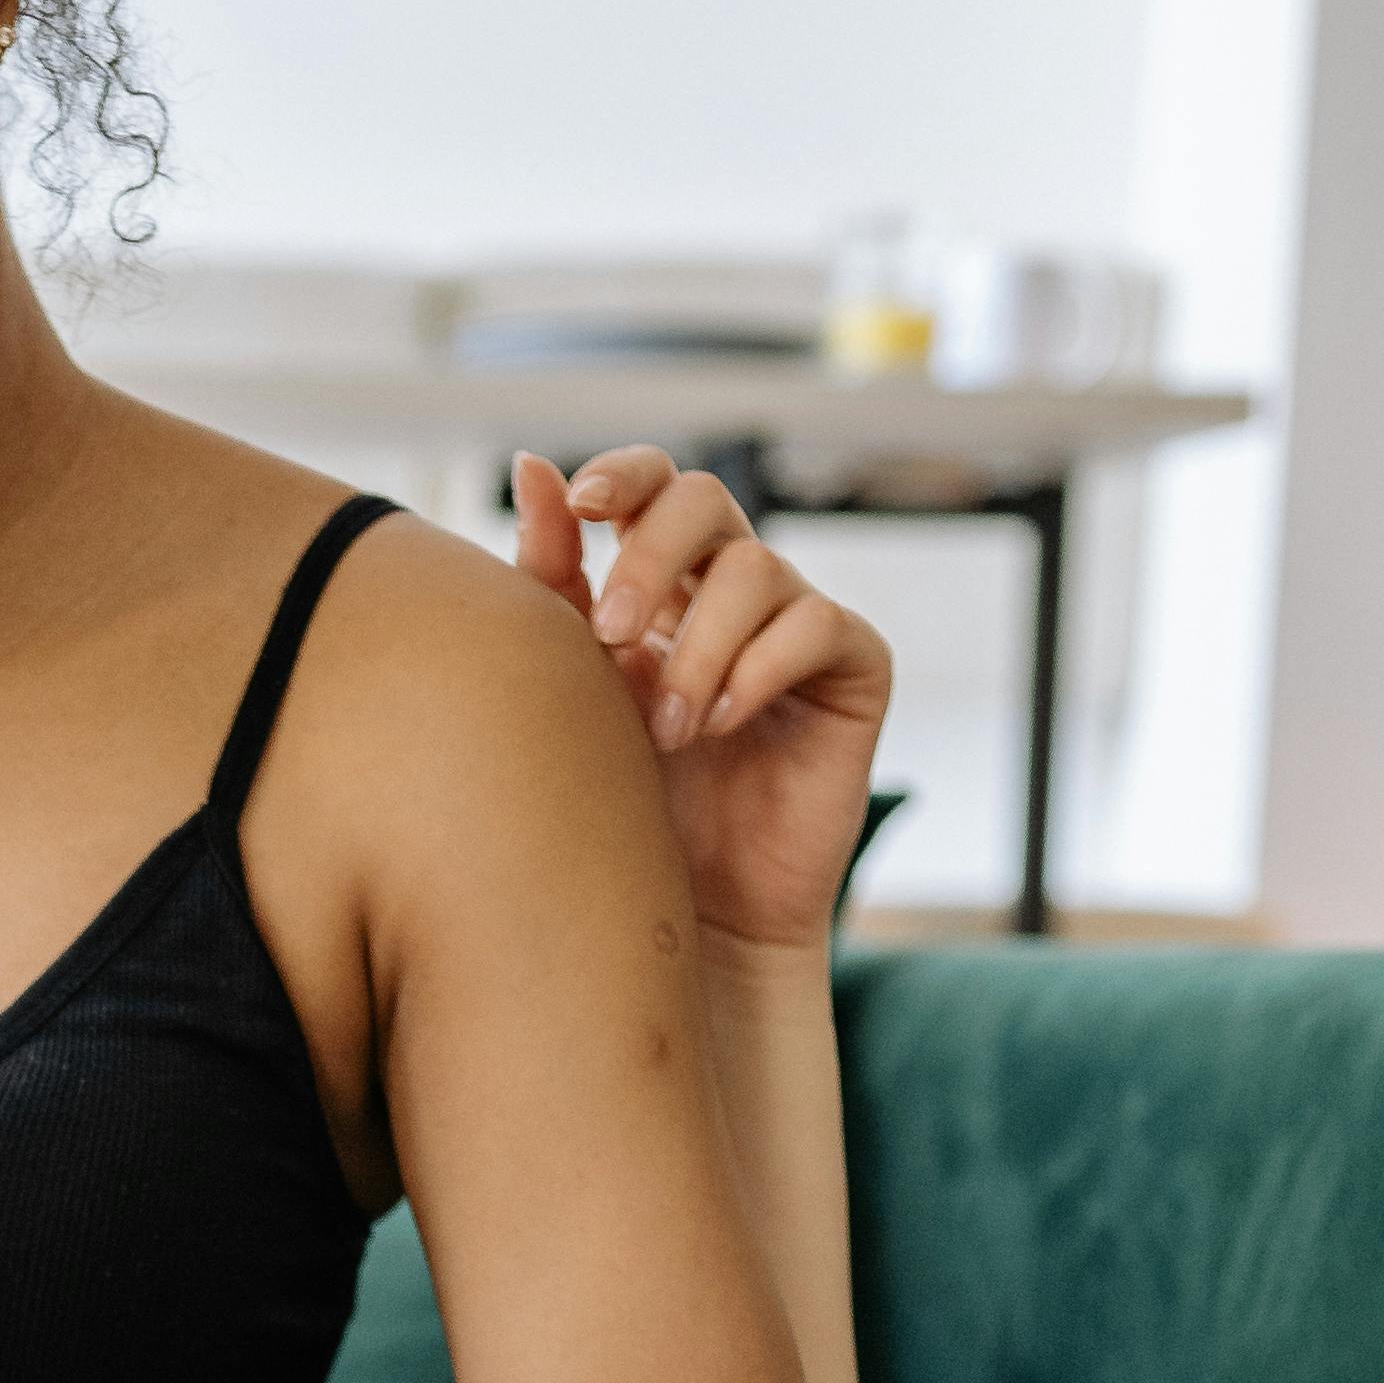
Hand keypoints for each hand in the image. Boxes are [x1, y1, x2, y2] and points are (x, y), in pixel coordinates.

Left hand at [512, 450, 891, 958]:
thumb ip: (553, 583)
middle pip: (705, 500)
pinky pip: (814, 626)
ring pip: (754, 569)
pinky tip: (723, 725)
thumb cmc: (624, 808)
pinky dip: (758, 668)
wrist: (690, 916)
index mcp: (663, 584)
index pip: (655, 487)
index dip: (625, 476)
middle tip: (611, 637)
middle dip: (649, 556)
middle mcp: (733, 592)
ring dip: (697, 645)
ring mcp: (798, 624)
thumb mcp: (576, 686)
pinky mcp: (854, 670)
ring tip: (668, 730)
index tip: (579, 504)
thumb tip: (529, 466)